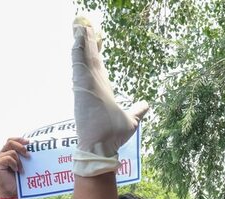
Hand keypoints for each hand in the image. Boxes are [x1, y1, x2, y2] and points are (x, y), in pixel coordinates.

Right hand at [0, 138, 28, 198]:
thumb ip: (24, 157)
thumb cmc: (18, 181)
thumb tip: (34, 149)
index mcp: (7, 153)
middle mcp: (1, 154)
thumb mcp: (23, 166)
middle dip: (21, 147)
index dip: (20, 139)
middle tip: (28, 155)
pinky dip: (14, 164)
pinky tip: (16, 171)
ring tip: (21, 170)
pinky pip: (8, 158)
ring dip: (19, 161)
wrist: (11, 193)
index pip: (11, 140)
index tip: (29, 142)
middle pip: (10, 142)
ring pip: (12, 151)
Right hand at [72, 17, 147, 168]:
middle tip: (85, 26)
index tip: (95, 42)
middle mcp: (91, 87)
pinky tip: (78, 34)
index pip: (97, 69)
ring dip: (82, 41)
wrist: (102, 147)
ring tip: (80, 25)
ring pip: (83, 58)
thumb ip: (138, 111)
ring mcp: (86, 86)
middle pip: (90, 60)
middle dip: (87, 43)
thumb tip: (146, 105)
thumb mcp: (131, 121)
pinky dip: (78, 48)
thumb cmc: (113, 137)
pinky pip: (79, 62)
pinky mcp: (82, 86)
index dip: (95, 55)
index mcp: (101, 92)